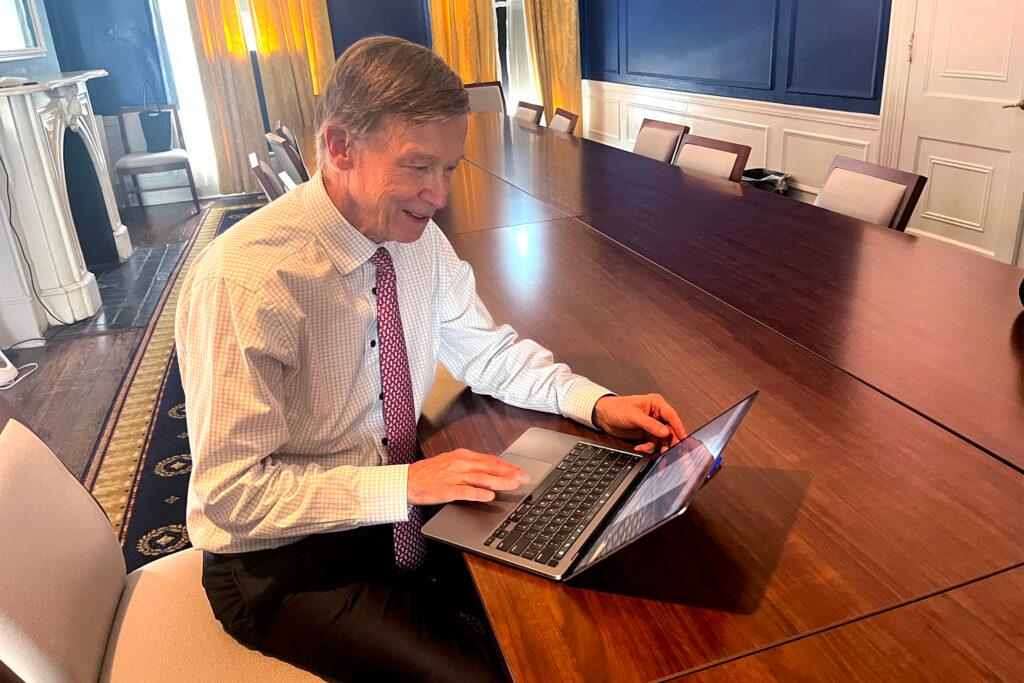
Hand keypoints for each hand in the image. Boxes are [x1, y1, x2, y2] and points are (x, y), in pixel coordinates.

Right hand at [407, 449, 530, 504]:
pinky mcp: (446, 489)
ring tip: (514, 485)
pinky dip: (478, 493)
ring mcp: (453, 476)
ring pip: (482, 478)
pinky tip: (489, 496)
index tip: (521, 471)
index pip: (491, 460)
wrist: (406, 480)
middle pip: (490, 467)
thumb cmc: (428, 473)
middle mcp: (460, 463)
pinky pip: (465, 491)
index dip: (508, 466)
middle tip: (525, 478)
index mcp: (463, 456)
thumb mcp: (452, 463)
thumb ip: (470, 467)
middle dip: (510, 473)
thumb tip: (490, 471)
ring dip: (500, 482)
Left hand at [592, 394, 685, 453]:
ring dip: (660, 447)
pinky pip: (653, 443)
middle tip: (672, 451)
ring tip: (658, 453)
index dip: (679, 428)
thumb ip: (650, 424)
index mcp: (656, 404)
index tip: (684, 439)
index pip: (672, 416)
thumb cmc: (616, 408)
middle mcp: (657, 414)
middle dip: (671, 441)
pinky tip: (640, 448)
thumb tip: (665, 432)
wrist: (603, 416)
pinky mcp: (646, 434)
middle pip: (670, 429)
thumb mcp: (633, 416)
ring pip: (663, 439)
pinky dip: (648, 448)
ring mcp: (652, 425)